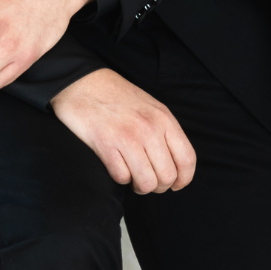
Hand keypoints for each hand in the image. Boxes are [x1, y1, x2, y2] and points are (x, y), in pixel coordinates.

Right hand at [51, 69, 196, 193]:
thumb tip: (175, 164)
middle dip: (158, 186)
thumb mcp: (151, 107)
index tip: (176, 185)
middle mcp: (150, 128)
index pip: (187, 159)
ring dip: (140, 186)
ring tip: (133, 177)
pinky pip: (122, 177)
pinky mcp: (106, 145)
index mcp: (164, 119)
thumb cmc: (117, 97)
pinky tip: (117, 166)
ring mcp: (128, 137)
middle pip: (167, 176)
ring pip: (146, 182)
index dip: (184, 179)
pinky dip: (121, 178)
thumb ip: (165, 132)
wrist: (83, 83)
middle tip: (147, 180)